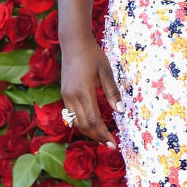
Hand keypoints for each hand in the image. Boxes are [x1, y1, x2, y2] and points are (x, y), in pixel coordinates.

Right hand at [60, 34, 122, 148]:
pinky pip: (72, 115)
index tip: (113, 143)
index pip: (93, 120)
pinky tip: (93, 125)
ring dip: (89, 132)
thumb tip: (121, 111)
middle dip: (97, 137)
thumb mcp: (106, 71)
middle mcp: (72, 96)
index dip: (103, 134)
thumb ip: (113, 92)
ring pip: (76, 122)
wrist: (73, 42)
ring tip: (103, 138)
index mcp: (84, 91)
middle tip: (110, 144)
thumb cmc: (92, 54)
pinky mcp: (64, 93)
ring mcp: (66, 95)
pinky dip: (82, 123)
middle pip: (84, 125)